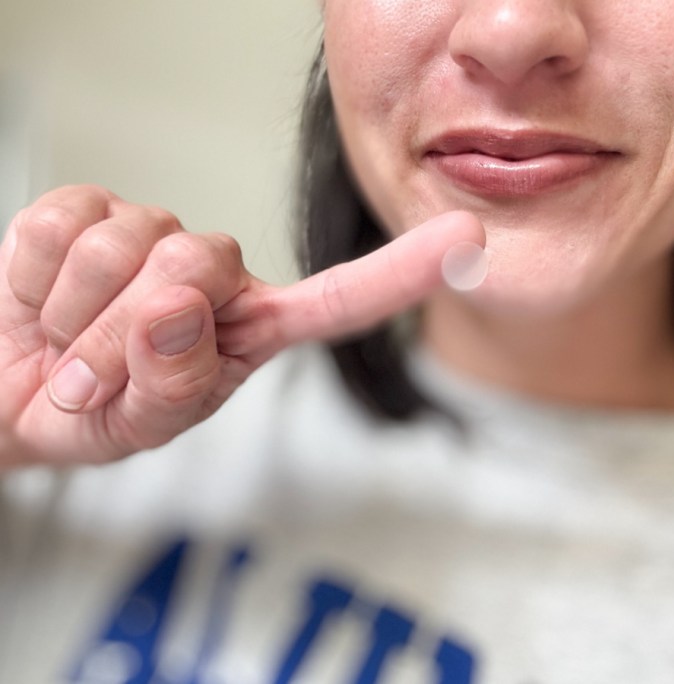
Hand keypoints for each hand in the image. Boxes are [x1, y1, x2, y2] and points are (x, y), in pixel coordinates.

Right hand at [0, 186, 484, 466]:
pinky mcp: (92, 206)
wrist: (7, 387)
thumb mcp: (136, 427)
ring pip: (131, 245)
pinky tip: (41, 300)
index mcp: (249, 330)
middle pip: (201, 263)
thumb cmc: (86, 409)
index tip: (469, 242)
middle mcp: (215, 273)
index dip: (401, 274)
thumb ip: (171, 385)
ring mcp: (155, 232)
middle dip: (128, 336)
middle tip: (92, 377)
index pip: (337, 301)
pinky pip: (66, 227)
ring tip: (66, 344)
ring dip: (79, 318)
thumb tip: (180, 305)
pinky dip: (35, 282)